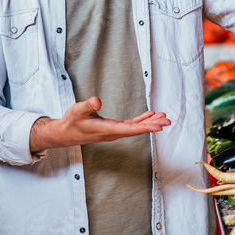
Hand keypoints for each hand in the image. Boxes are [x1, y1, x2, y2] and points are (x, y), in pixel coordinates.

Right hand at [29, 97, 170, 152]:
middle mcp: (112, 132)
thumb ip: (87, 105)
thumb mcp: (76, 110)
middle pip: (136, 129)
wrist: (65, 133)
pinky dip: (140, 120)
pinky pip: (130, 125)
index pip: (129, 129)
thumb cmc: (71, 121)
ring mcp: (113, 131)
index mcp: (106, 129)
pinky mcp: (112, 128)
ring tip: (163, 117)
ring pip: (135, 128)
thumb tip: (97, 100)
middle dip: (153, 125)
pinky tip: (149, 115)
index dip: (145, 128)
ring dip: (149, 122)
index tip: (159, 127)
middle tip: (168, 121)